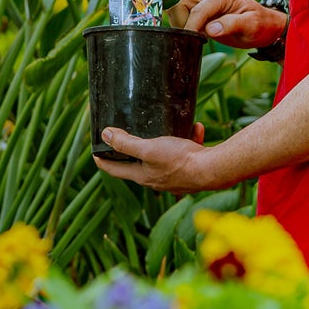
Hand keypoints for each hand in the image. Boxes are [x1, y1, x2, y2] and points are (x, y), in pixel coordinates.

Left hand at [93, 124, 222, 194]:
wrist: (214, 170)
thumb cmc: (180, 161)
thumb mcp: (148, 149)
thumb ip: (126, 143)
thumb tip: (105, 135)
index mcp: (143, 176)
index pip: (115, 170)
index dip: (102, 161)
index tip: (94, 153)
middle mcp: (157, 180)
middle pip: (138, 165)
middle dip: (131, 152)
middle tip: (124, 139)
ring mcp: (175, 177)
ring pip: (164, 158)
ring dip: (163, 143)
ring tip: (163, 130)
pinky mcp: (192, 171)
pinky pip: (186, 153)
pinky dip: (189, 140)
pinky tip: (196, 128)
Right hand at [176, 0, 284, 48]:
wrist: (263, 25)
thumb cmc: (260, 25)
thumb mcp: (252, 26)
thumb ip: (232, 25)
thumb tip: (210, 29)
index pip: (198, 10)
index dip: (191, 27)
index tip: (191, 41)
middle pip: (180, 4)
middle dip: (182, 23)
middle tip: (195, 38)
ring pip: (176, 7)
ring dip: (181, 23)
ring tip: (197, 36)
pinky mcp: (199, 7)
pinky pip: (180, 12)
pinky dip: (182, 24)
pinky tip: (196, 33)